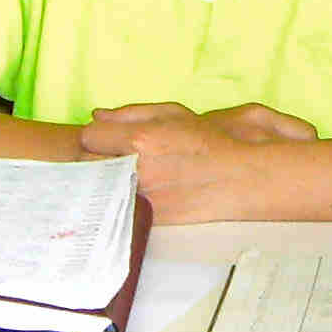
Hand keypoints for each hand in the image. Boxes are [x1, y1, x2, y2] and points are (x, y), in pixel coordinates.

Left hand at [79, 103, 317, 221]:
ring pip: (99, 189)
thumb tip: (97, 115)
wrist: (242, 180)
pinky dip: (120, 201)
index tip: (112, 139)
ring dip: (107, 181)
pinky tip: (137, 194)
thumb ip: (133, 113)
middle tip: (120, 158)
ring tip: (129, 176)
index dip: (100, 136)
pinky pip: (116, 209)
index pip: (90, 136)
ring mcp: (142, 197)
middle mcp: (137, 170)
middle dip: (99, 159)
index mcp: (142, 140)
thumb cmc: (214, 142)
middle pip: (88, 164)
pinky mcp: (148, 219)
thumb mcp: (176, 115)